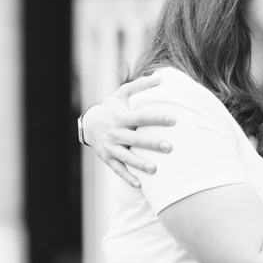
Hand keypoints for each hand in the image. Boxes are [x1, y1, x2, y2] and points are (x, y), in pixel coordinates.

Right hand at [80, 73, 175, 187]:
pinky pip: (118, 170)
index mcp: (122, 117)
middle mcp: (116, 133)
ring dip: (140, 164)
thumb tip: (160, 77)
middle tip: (169, 147)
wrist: (88, 124)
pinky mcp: (108, 158)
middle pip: (136, 139)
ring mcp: (111, 147)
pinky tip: (140, 185)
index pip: (141, 117)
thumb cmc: (111, 107)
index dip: (157, 117)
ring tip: (155, 169)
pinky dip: (128, 178)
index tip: (174, 119)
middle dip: (152, 144)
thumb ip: (140, 86)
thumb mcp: (122, 93)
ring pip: (127, 157)